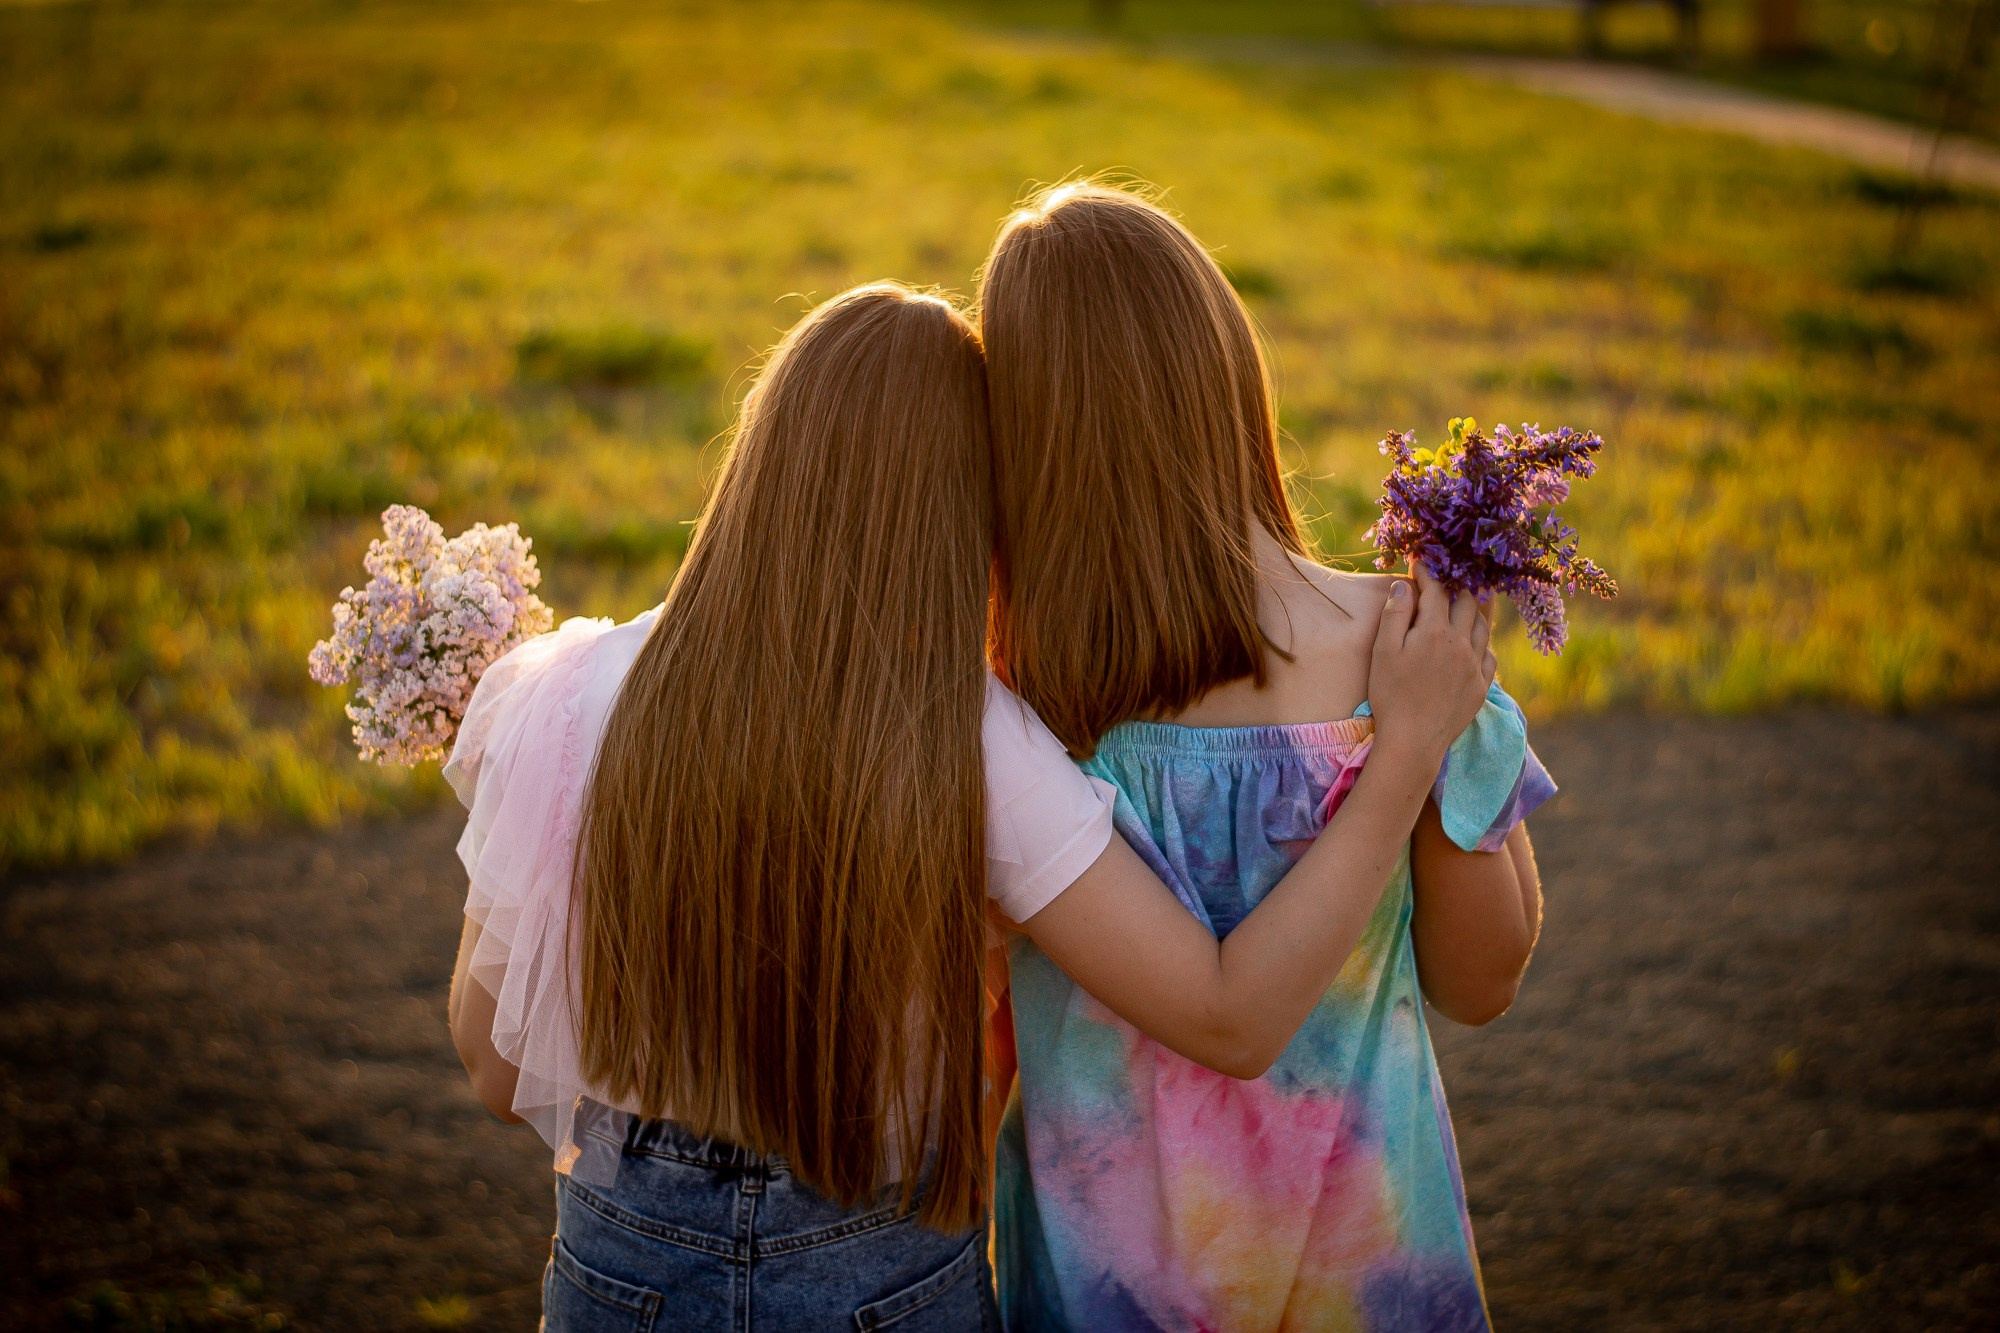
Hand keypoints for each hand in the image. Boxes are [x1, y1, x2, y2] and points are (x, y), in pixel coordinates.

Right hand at [1367, 564, 1495, 767]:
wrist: (1413, 740)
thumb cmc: (1391, 694)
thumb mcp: (1382, 651)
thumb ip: (1394, 614)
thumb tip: (1404, 585)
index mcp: (1434, 631)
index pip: (1435, 590)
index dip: (1427, 573)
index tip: (1420, 563)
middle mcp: (1460, 643)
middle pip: (1467, 602)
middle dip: (1457, 586)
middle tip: (1447, 580)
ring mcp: (1474, 665)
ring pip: (1483, 626)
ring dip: (1474, 611)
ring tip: (1465, 605)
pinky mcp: (1481, 686)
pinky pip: (1489, 655)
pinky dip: (1483, 643)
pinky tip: (1474, 643)